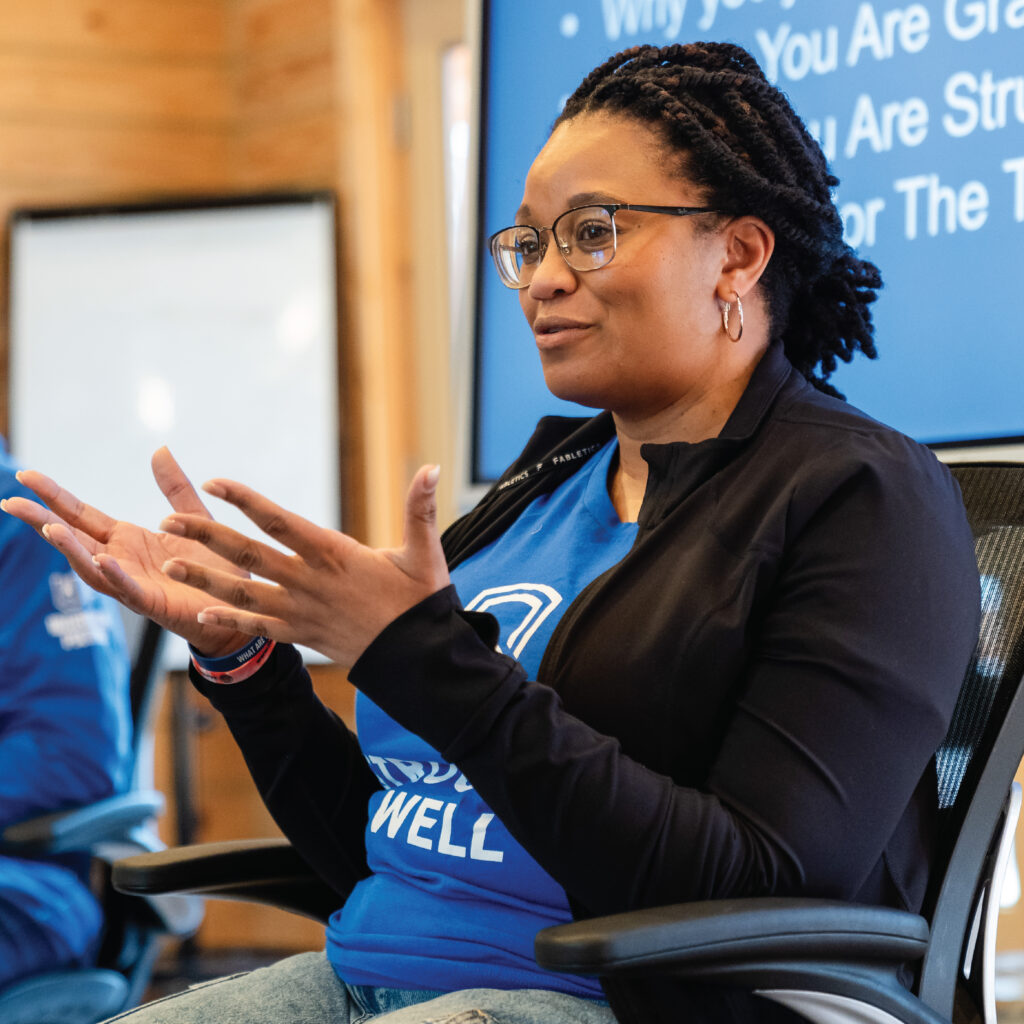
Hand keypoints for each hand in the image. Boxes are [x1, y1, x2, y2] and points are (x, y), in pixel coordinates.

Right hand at [0, 448, 252, 656]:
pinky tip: (101, 560)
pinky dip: (114, 575)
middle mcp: (120, 560)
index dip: (54, 496)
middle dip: (41, 520)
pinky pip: (128, 589)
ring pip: (91, 566)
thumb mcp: (194, 517)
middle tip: (10, 501)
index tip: (25, 476)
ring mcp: (132, 583)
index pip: (81, 514)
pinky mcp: (153, 603)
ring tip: (49, 527)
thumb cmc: (213, 566)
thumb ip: (174, 487)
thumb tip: (160, 449)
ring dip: (70, 548)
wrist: (238, 606)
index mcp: (126, 538)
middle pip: (73, 538)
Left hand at [158, 464, 450, 666]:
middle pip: (249, 554)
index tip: (214, 483)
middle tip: (168, 521)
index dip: (246, 501)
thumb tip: (433, 468)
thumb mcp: (424, 553)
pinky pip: (260, 627)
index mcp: (333, 555)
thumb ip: (420, 509)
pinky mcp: (303, 635)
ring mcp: (302, 611)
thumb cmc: (421, 604)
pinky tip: (201, 613)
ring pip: (244, 593)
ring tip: (169, 567)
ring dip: (205, 578)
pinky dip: (230, 620)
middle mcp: (309, 582)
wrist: (416, 660)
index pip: (280, 521)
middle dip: (206, 536)